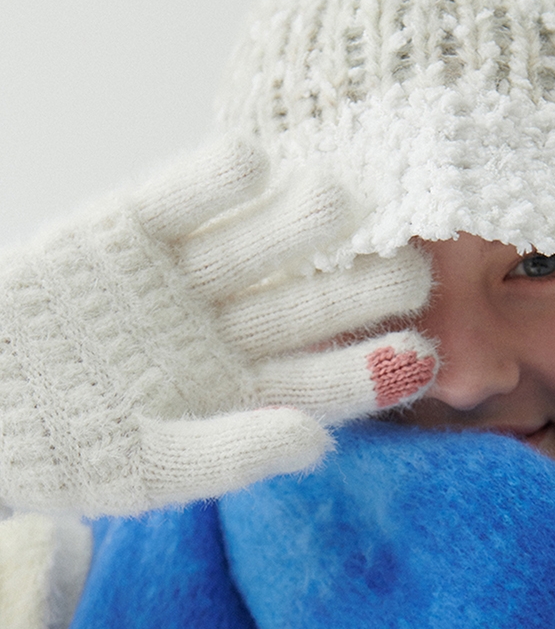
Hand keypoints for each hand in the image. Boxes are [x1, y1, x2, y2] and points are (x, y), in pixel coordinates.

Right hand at [0, 136, 435, 515]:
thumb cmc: (60, 450)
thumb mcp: (148, 467)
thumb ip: (234, 454)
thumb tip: (321, 442)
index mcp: (244, 390)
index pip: (321, 377)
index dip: (369, 369)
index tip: (420, 357)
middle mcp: (227, 328)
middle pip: (306, 303)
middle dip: (356, 287)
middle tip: (410, 270)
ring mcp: (184, 277)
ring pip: (256, 244)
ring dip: (301, 221)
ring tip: (344, 197)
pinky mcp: (129, 230)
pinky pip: (179, 198)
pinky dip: (214, 179)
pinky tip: (257, 161)